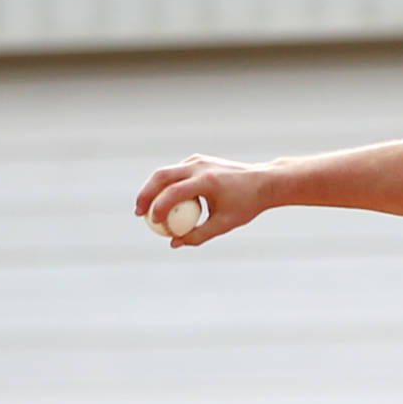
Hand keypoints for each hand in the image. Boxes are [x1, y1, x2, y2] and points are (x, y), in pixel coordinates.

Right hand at [135, 154, 276, 247]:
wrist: (263, 181)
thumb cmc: (246, 205)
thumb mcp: (224, 224)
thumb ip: (198, 235)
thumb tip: (174, 243)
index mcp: (207, 181)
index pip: (174, 192)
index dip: (159, 208)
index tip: (154, 223)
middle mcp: (199, 166)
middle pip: (161, 176)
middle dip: (145, 194)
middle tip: (139, 213)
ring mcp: (197, 160)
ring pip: (165, 172)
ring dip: (152, 189)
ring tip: (146, 209)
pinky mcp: (197, 160)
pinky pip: (175, 173)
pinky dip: (166, 186)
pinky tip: (164, 202)